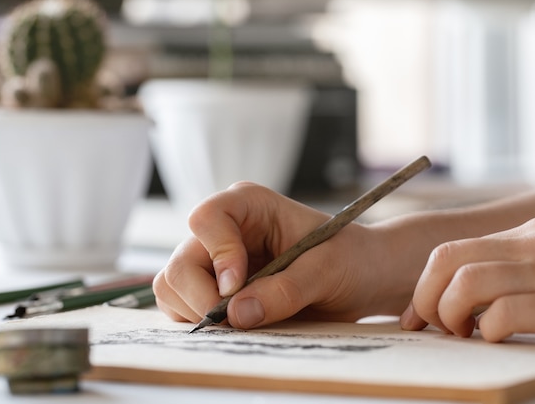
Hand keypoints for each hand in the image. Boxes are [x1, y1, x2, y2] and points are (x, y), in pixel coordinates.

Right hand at [153, 182, 412, 328]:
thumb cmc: (349, 259)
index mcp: (250, 206)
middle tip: (237, 321)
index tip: (237, 286)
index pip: (207, 218)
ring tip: (242, 324)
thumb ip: (285, 290)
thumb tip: (236, 314)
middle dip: (203, 298)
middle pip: (181, 262)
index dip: (217, 253)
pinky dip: (200, 325)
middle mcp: (225, 231)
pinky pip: (182, 308)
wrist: (360, 279)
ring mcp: (214, 261)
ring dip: (199, 313)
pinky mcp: (212, 290)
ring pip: (173, 288)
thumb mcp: (327, 271)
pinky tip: (235, 328)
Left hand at [400, 215, 534, 343]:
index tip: (417, 316)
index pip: (451, 251)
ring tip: (464, 334)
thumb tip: (451, 300)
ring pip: (468, 282)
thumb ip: (510, 271)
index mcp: (530, 235)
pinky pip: (505, 314)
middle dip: (427, 298)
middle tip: (438, 326)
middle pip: (448, 260)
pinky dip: (489, 331)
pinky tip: (498, 339)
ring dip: (452, 314)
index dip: (424, 286)